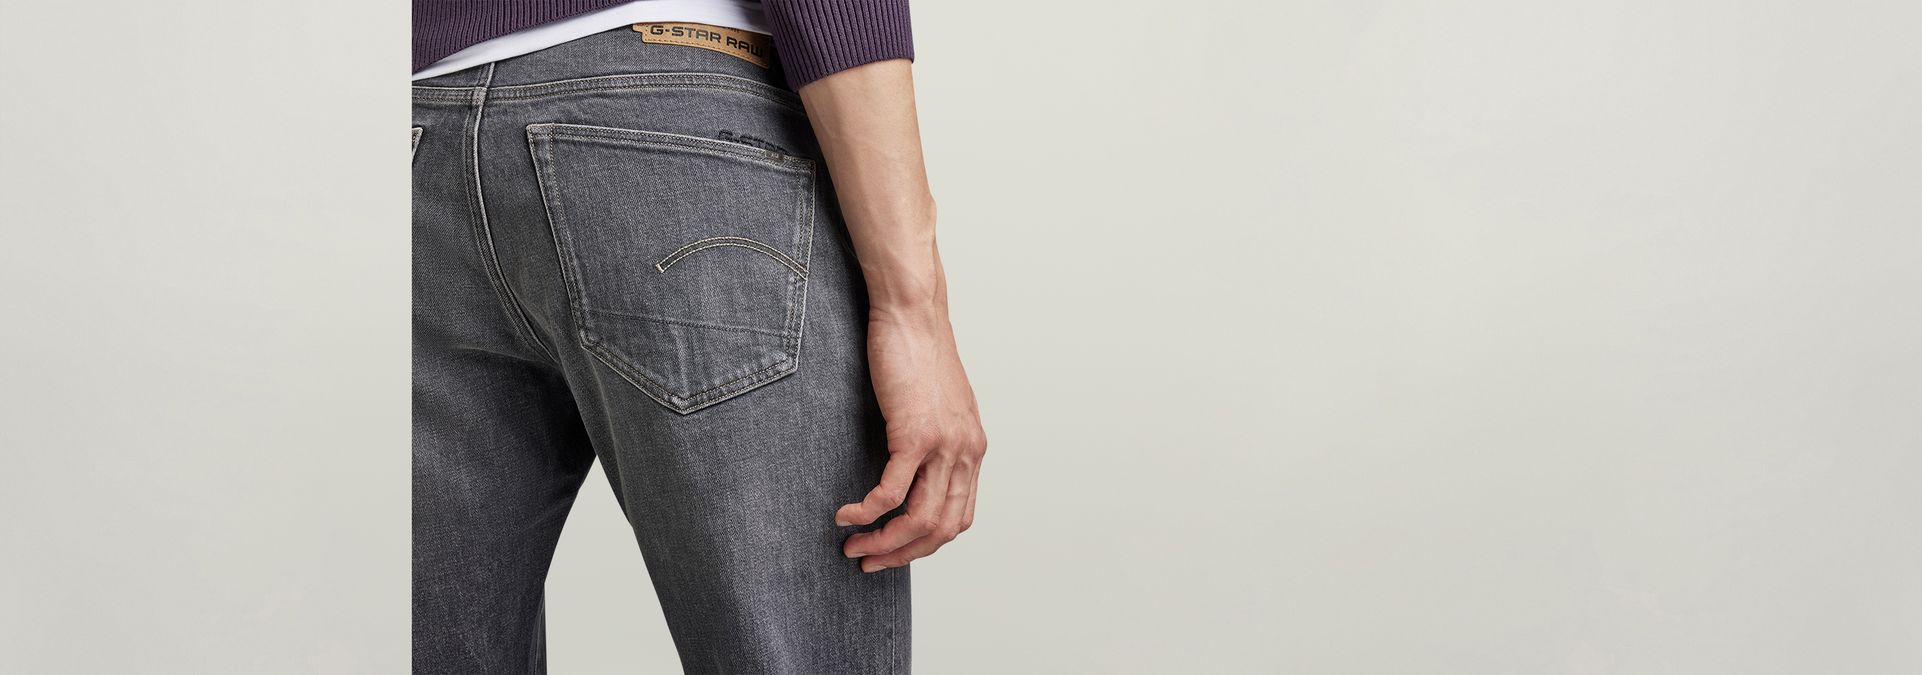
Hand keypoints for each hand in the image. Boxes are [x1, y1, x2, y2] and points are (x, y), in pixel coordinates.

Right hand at [836, 304, 985, 572]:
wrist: (913, 312)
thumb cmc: (916, 351)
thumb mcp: (935, 403)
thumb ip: (933, 438)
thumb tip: (910, 467)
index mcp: (972, 449)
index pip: (959, 517)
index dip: (925, 543)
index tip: (894, 548)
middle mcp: (965, 452)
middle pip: (942, 528)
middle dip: (903, 554)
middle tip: (868, 560)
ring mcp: (943, 446)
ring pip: (919, 519)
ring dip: (884, 542)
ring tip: (853, 545)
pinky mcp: (915, 434)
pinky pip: (891, 492)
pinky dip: (868, 512)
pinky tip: (846, 515)